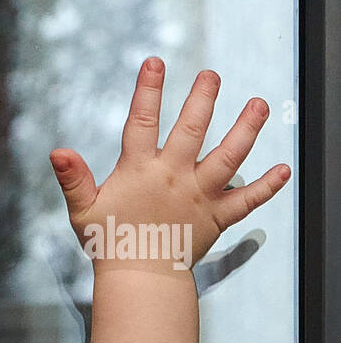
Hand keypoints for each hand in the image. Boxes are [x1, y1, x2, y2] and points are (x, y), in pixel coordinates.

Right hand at [50, 57, 289, 271]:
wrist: (139, 279)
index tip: (155, 63)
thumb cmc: (109, 243)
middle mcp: (174, 177)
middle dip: (203, 98)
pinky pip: (248, 200)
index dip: (147, 91)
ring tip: (259, 104)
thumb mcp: (83, 209)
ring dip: (247, 129)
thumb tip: (57, 152)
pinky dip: (267, 186)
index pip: (142, 122)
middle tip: (211, 76)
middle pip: (193, 129)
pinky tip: (284, 170)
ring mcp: (200, 195)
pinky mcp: (217, 217)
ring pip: (229, 156)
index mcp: (140, 171)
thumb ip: (73, 178)